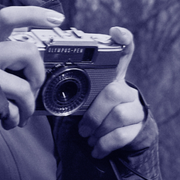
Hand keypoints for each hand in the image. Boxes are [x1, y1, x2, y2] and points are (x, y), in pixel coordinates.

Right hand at [0, 6, 65, 128]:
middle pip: (27, 52)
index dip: (34, 15)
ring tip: (21, 113)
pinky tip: (8, 120)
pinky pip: (14, 108)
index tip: (56, 18)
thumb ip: (2, 55)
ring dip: (29, 105)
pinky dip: (16, 118)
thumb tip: (36, 66)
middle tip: (32, 88)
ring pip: (25, 86)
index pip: (7, 17)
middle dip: (38, 75)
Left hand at [78, 27, 144, 157]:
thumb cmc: (93, 113)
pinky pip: (122, 135)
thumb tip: (39, 86)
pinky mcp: (139, 127)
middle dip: (94, 113)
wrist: (116, 138)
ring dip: (97, 129)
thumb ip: (70, 90)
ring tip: (88, 136)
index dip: (123, 40)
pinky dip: (104, 144)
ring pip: (119, 116)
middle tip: (82, 126)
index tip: (115, 31)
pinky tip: (96, 149)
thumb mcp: (83, 99)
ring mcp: (136, 108)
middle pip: (114, 93)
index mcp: (112, 78)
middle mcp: (127, 89)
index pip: (124, 52)